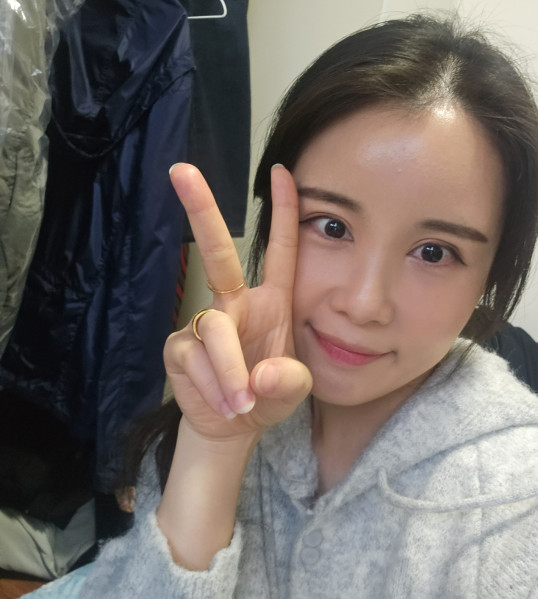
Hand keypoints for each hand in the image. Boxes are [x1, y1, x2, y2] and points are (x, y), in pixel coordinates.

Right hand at [164, 163, 311, 442]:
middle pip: (217, 252)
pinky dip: (214, 386)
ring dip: (229, 372)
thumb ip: (289, 381)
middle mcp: (236, 302)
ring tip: (242, 403)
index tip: (281, 171)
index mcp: (272, 301)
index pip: (279, 251)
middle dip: (202, 211)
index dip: (283, 213)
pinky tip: (226, 404)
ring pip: (214, 331)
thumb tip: (260, 376)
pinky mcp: (179, 347)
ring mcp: (205, 322)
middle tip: (181, 170)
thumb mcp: (294, 388)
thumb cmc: (269, 394)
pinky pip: (195, 360)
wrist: (234, 426)